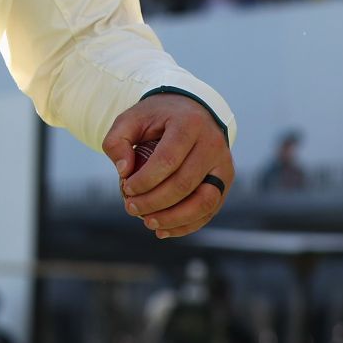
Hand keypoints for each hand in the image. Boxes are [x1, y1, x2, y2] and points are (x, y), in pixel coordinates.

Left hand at [102, 93, 234, 239]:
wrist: (191, 111)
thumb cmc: (158, 117)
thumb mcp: (132, 118)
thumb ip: (117, 141)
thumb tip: (123, 171)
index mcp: (189, 124)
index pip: (168, 160)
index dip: (145, 180)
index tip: (125, 188)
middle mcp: (213, 144)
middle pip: (185, 183)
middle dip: (154, 202)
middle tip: (131, 208)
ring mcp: (223, 165)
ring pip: (204, 201)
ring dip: (174, 219)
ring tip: (148, 223)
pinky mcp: (225, 181)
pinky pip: (210, 210)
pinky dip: (187, 225)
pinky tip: (163, 230)